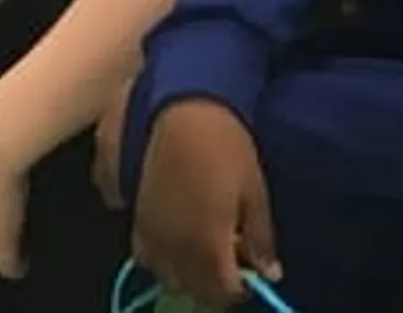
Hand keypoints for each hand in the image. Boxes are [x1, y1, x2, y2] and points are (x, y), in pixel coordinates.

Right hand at [134, 98, 280, 308]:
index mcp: (207, 248)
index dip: (241, 286)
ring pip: (167, 275)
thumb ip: (260, 237)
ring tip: (204, 246)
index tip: (251, 270)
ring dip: (187, 271)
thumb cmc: (225, 146)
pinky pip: (145, 254)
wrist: (179, 108)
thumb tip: (270, 274)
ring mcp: (149, 236)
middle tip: (232, 257)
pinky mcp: (132, 217)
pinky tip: (177, 231)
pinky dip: (162, 255)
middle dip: (214, 283)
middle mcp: (173, 251)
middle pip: (193, 289)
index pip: (224, 293)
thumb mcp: (254, 191)